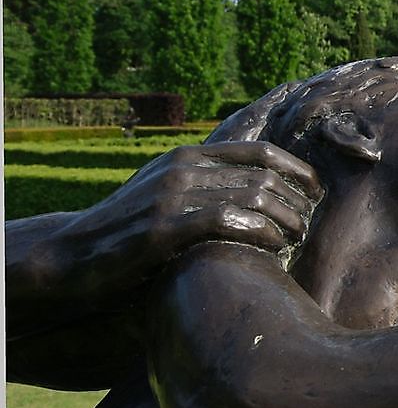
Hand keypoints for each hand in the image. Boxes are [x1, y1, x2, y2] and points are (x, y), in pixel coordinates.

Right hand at [59, 140, 323, 290]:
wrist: (70, 254)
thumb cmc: (128, 231)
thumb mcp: (168, 195)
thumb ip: (206, 187)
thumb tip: (260, 194)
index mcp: (188, 157)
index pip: (260, 152)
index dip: (297, 170)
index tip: (316, 192)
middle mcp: (183, 168)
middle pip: (264, 176)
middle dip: (296, 201)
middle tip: (308, 226)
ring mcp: (171, 195)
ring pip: (252, 195)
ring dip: (284, 219)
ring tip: (295, 239)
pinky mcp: (162, 226)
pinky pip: (227, 219)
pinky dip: (259, 232)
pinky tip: (272, 248)